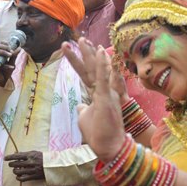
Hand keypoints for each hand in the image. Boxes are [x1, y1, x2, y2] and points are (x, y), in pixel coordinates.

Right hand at [0, 43, 18, 86]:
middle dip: (4, 48)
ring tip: (10, 55)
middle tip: (11, 52)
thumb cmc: (6, 71)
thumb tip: (19, 48)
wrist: (3, 81)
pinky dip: (5, 65)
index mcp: (0, 53)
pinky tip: (11, 67)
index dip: (5, 43)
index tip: (11, 46)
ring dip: (3, 52)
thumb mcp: (12, 63)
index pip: (0, 44)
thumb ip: (14, 56)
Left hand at [5, 151, 44, 181]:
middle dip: (11, 164)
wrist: (53, 166)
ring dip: (15, 170)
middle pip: (16, 164)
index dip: (9, 157)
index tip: (5, 158)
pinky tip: (18, 176)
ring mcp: (32, 170)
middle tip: (11, 164)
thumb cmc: (43, 158)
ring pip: (18, 171)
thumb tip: (15, 153)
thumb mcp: (34, 153)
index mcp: (30, 155)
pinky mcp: (33, 176)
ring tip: (15, 170)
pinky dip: (18, 178)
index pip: (17, 156)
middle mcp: (30, 162)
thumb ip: (24, 153)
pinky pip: (22, 178)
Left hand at [66, 44, 125, 160]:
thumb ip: (83, 108)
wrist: (111, 146)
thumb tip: (79, 104)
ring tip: (84, 40)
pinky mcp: (107, 97)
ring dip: (91, 54)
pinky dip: (103, 64)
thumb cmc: (99, 134)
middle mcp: (103, 90)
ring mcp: (106, 93)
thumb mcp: (86, 118)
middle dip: (86, 53)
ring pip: (98, 69)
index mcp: (97, 94)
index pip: (87, 74)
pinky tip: (101, 51)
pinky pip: (104, 78)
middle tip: (79, 39)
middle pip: (92, 68)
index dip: (81, 62)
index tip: (75, 50)